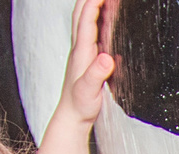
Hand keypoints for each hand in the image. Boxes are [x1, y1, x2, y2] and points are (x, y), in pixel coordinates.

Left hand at [57, 0, 112, 129]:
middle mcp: (79, 48)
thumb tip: (107, 58)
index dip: (94, 2)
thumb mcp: (89, 91)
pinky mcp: (85, 58)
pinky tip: (103, 20)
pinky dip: (95, 18)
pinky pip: (89, 31)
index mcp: (81, 52)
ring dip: (91, 5)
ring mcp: (81, 52)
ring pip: (83, 20)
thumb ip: (96, 74)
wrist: (71, 117)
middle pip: (80, 13)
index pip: (86, 19)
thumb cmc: (80, 106)